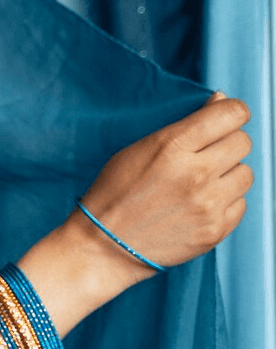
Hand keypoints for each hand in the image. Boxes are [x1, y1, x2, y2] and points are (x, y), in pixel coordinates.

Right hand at [15, 92, 250, 336]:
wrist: (103, 246)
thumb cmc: (114, 194)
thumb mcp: (137, 150)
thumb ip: (182, 127)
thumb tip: (221, 102)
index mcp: (172, 147)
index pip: (232, 114)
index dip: (231, 112)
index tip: (225, 118)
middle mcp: (196, 173)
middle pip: (243, 142)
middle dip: (227, 144)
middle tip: (206, 155)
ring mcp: (209, 204)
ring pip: (247, 173)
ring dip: (228, 174)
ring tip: (202, 184)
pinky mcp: (216, 229)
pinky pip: (241, 204)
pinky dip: (225, 202)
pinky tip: (200, 205)